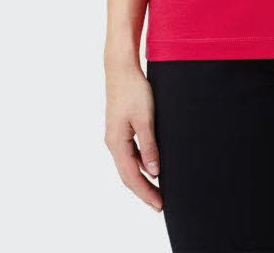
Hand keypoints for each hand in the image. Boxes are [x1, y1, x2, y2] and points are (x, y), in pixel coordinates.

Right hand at [104, 58, 162, 211]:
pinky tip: (152, 167)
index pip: (132, 176)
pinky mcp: (120, 129)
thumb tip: (154, 172)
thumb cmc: (134, 91)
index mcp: (117, 143)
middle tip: (160, 204)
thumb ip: (150, 146)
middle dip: (144, 191)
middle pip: (128, 175)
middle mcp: (113, 143)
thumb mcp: (145, 119)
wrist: (121, 69)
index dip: (146, 192)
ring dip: (142, 179)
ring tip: (158, 190)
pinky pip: (130, 154)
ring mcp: (116, 136)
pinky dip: (141, 164)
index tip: (160, 205)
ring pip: (129, 165)